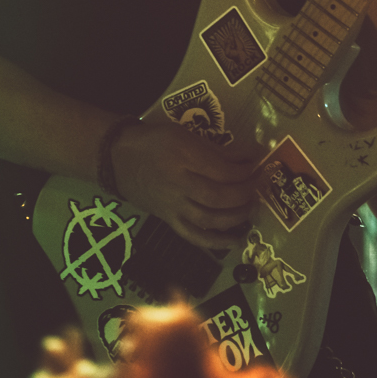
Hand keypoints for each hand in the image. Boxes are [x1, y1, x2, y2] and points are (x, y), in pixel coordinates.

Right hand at [111, 121, 259, 249]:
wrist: (117, 160)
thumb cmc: (154, 142)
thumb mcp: (183, 135)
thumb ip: (215, 149)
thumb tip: (248, 158)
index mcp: (182, 160)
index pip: (221, 171)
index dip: (244, 171)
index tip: (258, 165)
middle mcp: (178, 187)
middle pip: (217, 197)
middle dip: (243, 194)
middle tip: (258, 186)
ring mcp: (173, 207)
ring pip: (208, 219)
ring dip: (236, 217)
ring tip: (251, 208)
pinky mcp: (169, 221)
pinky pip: (194, 236)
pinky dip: (216, 242)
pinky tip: (236, 240)